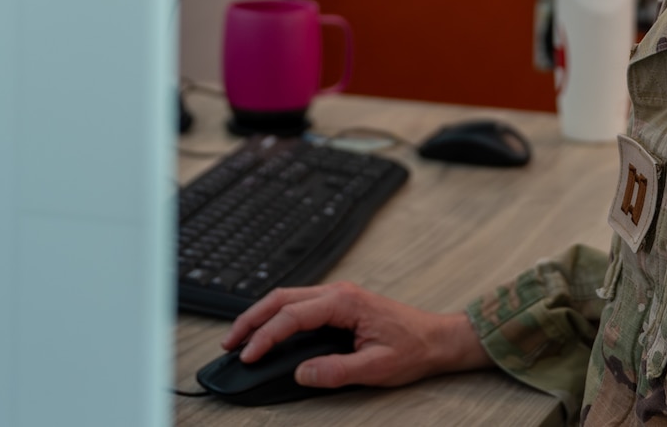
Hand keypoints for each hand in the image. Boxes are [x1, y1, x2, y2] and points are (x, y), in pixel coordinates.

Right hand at [221, 281, 491, 388]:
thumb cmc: (413, 348)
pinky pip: (299, 303)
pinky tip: (269, 329)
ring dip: (261, 315)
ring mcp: (338, 295)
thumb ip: (337, 371)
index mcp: (344, 302)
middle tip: (230, 343)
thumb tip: (303, 373)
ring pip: (287, 297)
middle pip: (281, 298)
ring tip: (241, 337)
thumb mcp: (376, 367)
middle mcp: (338, 292)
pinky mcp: (339, 304)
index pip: (292, 316)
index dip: (266, 336)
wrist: (437, 339)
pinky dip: (277, 315)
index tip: (248, 355)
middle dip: (251, 319)